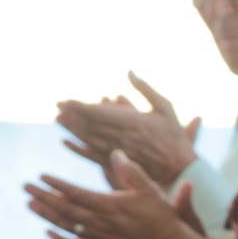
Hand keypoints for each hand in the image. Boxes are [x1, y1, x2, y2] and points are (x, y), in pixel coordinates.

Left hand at [26, 150, 199, 238]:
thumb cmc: (163, 218)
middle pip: (65, 209)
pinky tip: (48, 232)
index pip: (76, 193)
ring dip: (46, 215)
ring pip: (66, 226)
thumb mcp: (151, 190)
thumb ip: (132, 172)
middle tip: (26, 187)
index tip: (41, 176)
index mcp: (111, 206)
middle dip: (43, 197)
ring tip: (30, 204)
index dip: (57, 185)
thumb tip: (115, 153)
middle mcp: (100, 224)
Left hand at [57, 71, 199, 185]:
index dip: (79, 106)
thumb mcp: (165, 107)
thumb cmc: (174, 135)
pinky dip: (78, 149)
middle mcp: (122, 136)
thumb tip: (129, 71)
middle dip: (71, 115)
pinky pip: (93, 156)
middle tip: (56, 106)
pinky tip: (66, 143)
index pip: (99, 113)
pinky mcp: (119, 163)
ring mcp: (118, 151)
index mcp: (133, 121)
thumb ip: (145, 89)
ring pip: (88, 139)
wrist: (180, 167)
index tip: (65, 100)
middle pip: (89, 125)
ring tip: (58, 120)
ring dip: (71, 129)